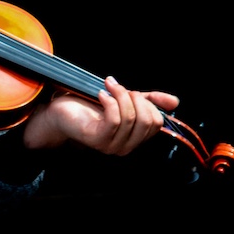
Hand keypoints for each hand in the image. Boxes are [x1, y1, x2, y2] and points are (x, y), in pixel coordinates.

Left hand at [23, 76, 179, 154]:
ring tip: (107, 86)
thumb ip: (148, 100)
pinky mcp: (97, 140)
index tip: (129, 91)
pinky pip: (115, 119)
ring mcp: (111, 146)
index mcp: (134, 138)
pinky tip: (100, 93)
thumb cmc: (88, 105)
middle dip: (135, 98)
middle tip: (117, 88)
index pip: (157, 122)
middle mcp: (125, 147)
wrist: (58, 110)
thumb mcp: (123, 99)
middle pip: (148, 121)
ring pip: (131, 118)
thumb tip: (175, 102)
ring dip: (120, 95)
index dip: (147, 102)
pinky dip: (110, 101)